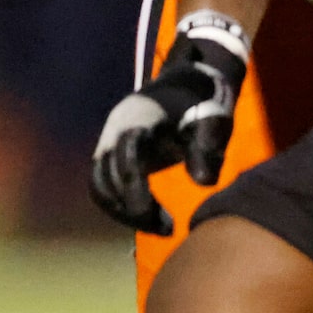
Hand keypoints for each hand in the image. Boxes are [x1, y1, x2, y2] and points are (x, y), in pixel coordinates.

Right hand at [89, 22, 248, 235]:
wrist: (184, 83)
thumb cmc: (202, 103)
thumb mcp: (213, 121)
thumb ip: (208, 148)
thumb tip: (203, 183)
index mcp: (140, 116)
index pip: (126, 155)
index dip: (136, 189)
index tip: (159, 217)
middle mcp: (115, 128)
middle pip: (108, 176)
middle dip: (133, 208)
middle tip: (168, 228)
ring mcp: (108, 140)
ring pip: (100, 184)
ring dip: (123, 211)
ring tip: (161, 226)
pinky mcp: (109, 153)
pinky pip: (102, 185)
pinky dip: (119, 205)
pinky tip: (149, 217)